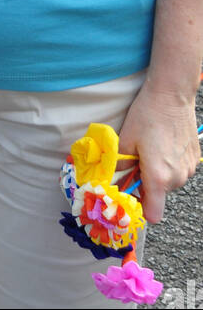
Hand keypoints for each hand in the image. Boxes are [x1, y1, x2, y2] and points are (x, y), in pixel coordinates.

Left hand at [117, 82, 199, 222]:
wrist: (172, 95)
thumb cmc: (147, 115)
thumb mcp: (125, 140)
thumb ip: (119, 165)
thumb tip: (114, 177)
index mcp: (158, 177)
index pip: (153, 214)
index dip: (139, 207)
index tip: (130, 193)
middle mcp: (176, 178)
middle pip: (158, 195)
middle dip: (145, 183)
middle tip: (136, 160)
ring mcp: (188, 169)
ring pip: (169, 182)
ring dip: (158, 173)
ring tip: (150, 149)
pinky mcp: (195, 159)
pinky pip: (179, 170)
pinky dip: (169, 163)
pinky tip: (162, 144)